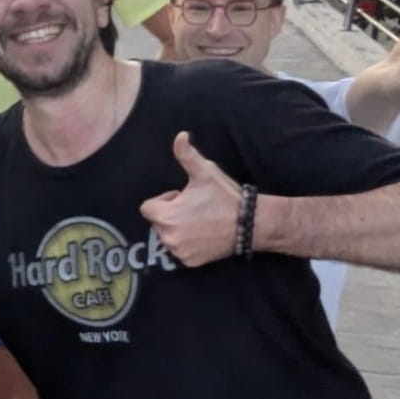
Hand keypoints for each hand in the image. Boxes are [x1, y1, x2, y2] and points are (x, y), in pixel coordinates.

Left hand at [138, 131, 241, 265]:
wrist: (251, 224)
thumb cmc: (224, 197)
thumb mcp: (204, 173)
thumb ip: (186, 155)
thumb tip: (180, 135)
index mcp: (164, 216)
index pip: (148, 207)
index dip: (164, 200)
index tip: (183, 197)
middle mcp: (167, 237)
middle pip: (158, 222)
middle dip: (171, 214)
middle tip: (195, 208)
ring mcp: (179, 252)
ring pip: (168, 237)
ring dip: (178, 229)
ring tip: (201, 221)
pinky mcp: (190, 262)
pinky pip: (180, 251)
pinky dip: (188, 244)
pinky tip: (205, 235)